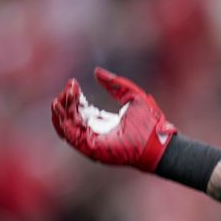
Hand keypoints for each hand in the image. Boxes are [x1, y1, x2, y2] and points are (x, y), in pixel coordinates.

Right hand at [50, 67, 176, 171]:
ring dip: (62, 108)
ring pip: (65, 125)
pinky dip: (63, 119)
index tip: (74, 82)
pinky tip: (64, 104)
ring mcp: (91, 142)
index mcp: (103, 123)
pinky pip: (69, 134)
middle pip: (69, 116)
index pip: (79, 110)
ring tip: (67, 93)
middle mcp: (94, 133)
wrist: (158, 141)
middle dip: (66, 100)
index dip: (73, 96)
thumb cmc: (150, 123)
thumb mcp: (131, 96)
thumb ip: (115, 84)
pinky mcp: (91, 148)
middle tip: (70, 87)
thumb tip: (97, 71)